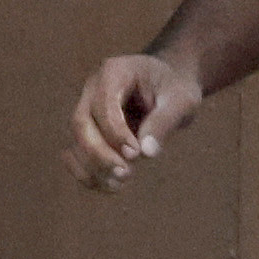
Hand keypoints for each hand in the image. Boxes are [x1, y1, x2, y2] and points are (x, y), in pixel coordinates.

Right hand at [67, 52, 204, 189]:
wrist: (168, 87)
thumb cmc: (175, 89)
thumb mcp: (182, 100)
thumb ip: (165, 121)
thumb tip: (146, 153)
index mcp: (115, 72)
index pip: (104, 105)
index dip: (116, 133)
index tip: (136, 154)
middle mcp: (93, 89)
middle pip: (81, 123)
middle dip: (100, 154)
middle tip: (126, 174)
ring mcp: (86, 109)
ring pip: (76, 142)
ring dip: (93, 168)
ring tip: (119, 185)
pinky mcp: (87, 131)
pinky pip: (76, 154)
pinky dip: (87, 173)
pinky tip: (109, 187)